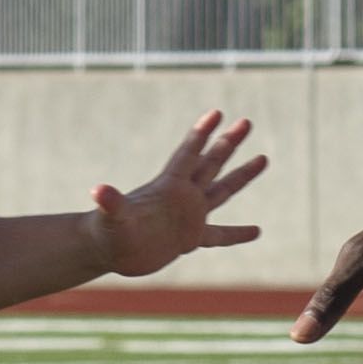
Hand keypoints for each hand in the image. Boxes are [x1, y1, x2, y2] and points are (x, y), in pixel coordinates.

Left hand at [94, 112, 266, 279]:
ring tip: (264, 157)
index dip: (201, 133)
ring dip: (242, 175)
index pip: (188, 154)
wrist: (107, 251)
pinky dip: (236, 234)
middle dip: (228, 142)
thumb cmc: (108, 232)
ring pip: (221, 190)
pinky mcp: (189, 238)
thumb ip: (111, 203)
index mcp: (168, 187)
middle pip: (211, 162)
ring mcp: (188, 215)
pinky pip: (219, 235)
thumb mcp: (112, 217)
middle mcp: (182, 196)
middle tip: (246, 121)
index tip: (217, 112)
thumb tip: (98, 191)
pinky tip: (256, 231)